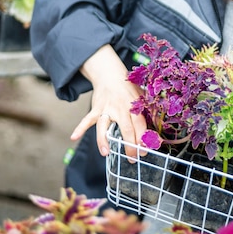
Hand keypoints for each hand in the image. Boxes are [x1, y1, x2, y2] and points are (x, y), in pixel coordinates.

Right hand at [71, 44, 146, 158]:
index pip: (140, 125)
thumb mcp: (142, 98)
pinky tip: (74, 137)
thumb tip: (159, 138)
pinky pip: (87, 119)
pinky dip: (80, 128)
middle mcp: (121, 107)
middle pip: (126, 129)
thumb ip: (149, 115)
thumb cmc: (129, 90)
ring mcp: (107, 108)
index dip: (143, 139)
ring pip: (104, 125)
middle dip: (130, 146)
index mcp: (134, 106)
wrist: (110, 74)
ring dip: (104, 140)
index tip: (146, 151)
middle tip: (132, 159)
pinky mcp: (96, 108)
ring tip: (106, 153)